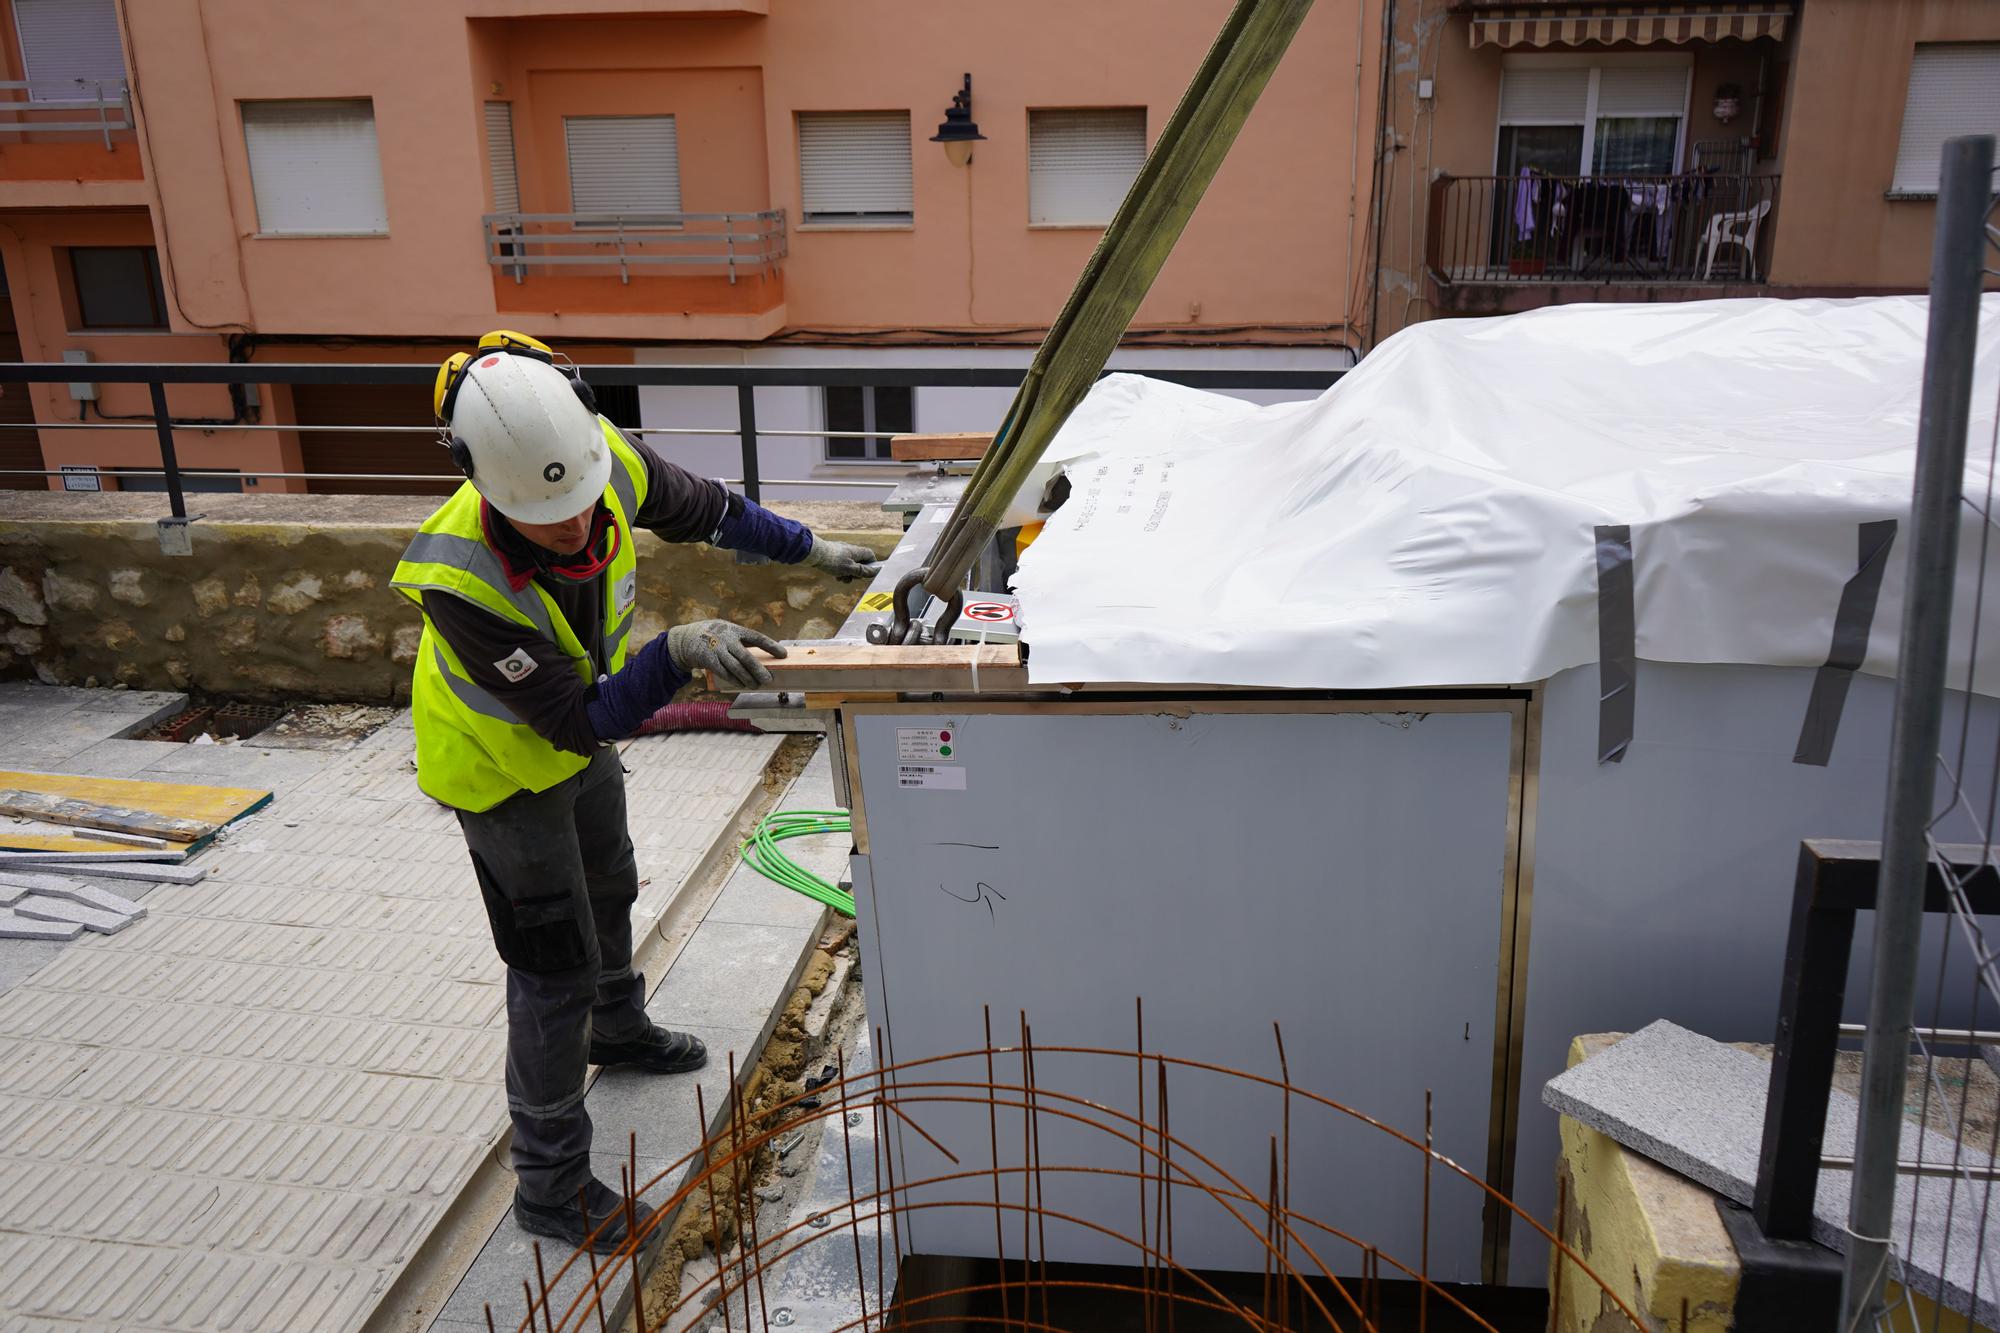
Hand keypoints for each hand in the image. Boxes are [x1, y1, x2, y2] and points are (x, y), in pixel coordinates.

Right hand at [667, 619, 786, 689]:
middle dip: (759, 669)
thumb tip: (766, 655)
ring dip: (747, 678)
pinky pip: (723, 672)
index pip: (757, 637)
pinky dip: (733, 679)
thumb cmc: (715, 637)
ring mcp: (717, 649)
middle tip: (769, 679)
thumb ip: (743, 641)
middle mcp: (727, 639)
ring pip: (735, 667)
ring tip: (756, 686)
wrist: (687, 638)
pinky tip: (740, 685)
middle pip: (746, 656)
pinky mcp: (708, 659)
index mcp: (736, 630)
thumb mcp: (728, 632)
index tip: (783, 655)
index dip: (771, 646)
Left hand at [805, 536, 882, 581]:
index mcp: (856, 551)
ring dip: (847, 573)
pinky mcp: (832, 555)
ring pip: (849, 565)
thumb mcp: (850, 569)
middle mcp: (850, 549)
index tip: (867, 574)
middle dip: (856, 572)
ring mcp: (840, 551)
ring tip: (841, 578)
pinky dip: (840, 571)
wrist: (814, 553)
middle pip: (859, 562)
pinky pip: (840, 564)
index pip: (870, 555)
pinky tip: (835, 576)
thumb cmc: (833, 561)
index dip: (871, 564)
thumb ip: (862, 571)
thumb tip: (874, 572)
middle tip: (852, 578)